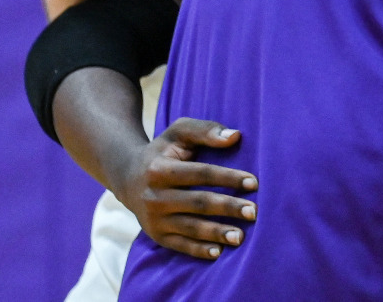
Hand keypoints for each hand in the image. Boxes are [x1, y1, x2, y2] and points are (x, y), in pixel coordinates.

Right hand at [105, 119, 257, 259]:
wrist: (128, 177)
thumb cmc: (164, 151)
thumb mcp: (179, 132)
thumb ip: (205, 130)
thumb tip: (235, 136)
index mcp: (160, 169)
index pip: (201, 174)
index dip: (228, 178)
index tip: (254, 183)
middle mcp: (154, 196)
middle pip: (197, 203)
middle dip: (227, 207)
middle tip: (254, 212)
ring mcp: (153, 218)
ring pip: (189, 227)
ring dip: (216, 233)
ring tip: (240, 236)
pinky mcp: (155, 235)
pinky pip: (178, 245)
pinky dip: (197, 250)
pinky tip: (218, 252)